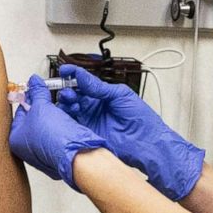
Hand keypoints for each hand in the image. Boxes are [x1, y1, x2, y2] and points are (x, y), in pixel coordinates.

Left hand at [8, 75, 106, 191]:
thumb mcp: (42, 107)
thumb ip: (37, 92)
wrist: (76, 154)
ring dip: (55, 114)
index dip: (29, 97)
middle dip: (43, 106)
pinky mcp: (59, 153)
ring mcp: (43, 153)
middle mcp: (27, 148)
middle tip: (48, 95)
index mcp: (16, 139)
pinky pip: (58, 134)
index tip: (36, 88)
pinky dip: (63, 125)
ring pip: (48, 126)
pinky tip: (68, 118)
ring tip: (61, 106)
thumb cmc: (53, 137)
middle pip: (34, 119)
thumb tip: (34, 81)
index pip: (20, 112)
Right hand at [56, 65, 204, 199]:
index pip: (83, 81)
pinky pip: (71, 124)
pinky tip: (70, 113)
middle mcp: (94, 107)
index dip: (73, 74)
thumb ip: (99, 87)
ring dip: (67, 102)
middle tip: (69, 91)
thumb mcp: (121, 95)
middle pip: (73, 94)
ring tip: (72, 102)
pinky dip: (67, 117)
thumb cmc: (141, 119)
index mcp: (102, 94)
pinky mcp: (86, 134)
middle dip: (67, 89)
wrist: (146, 142)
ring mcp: (89, 120)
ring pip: (69, 108)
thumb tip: (82, 76)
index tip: (65, 70)